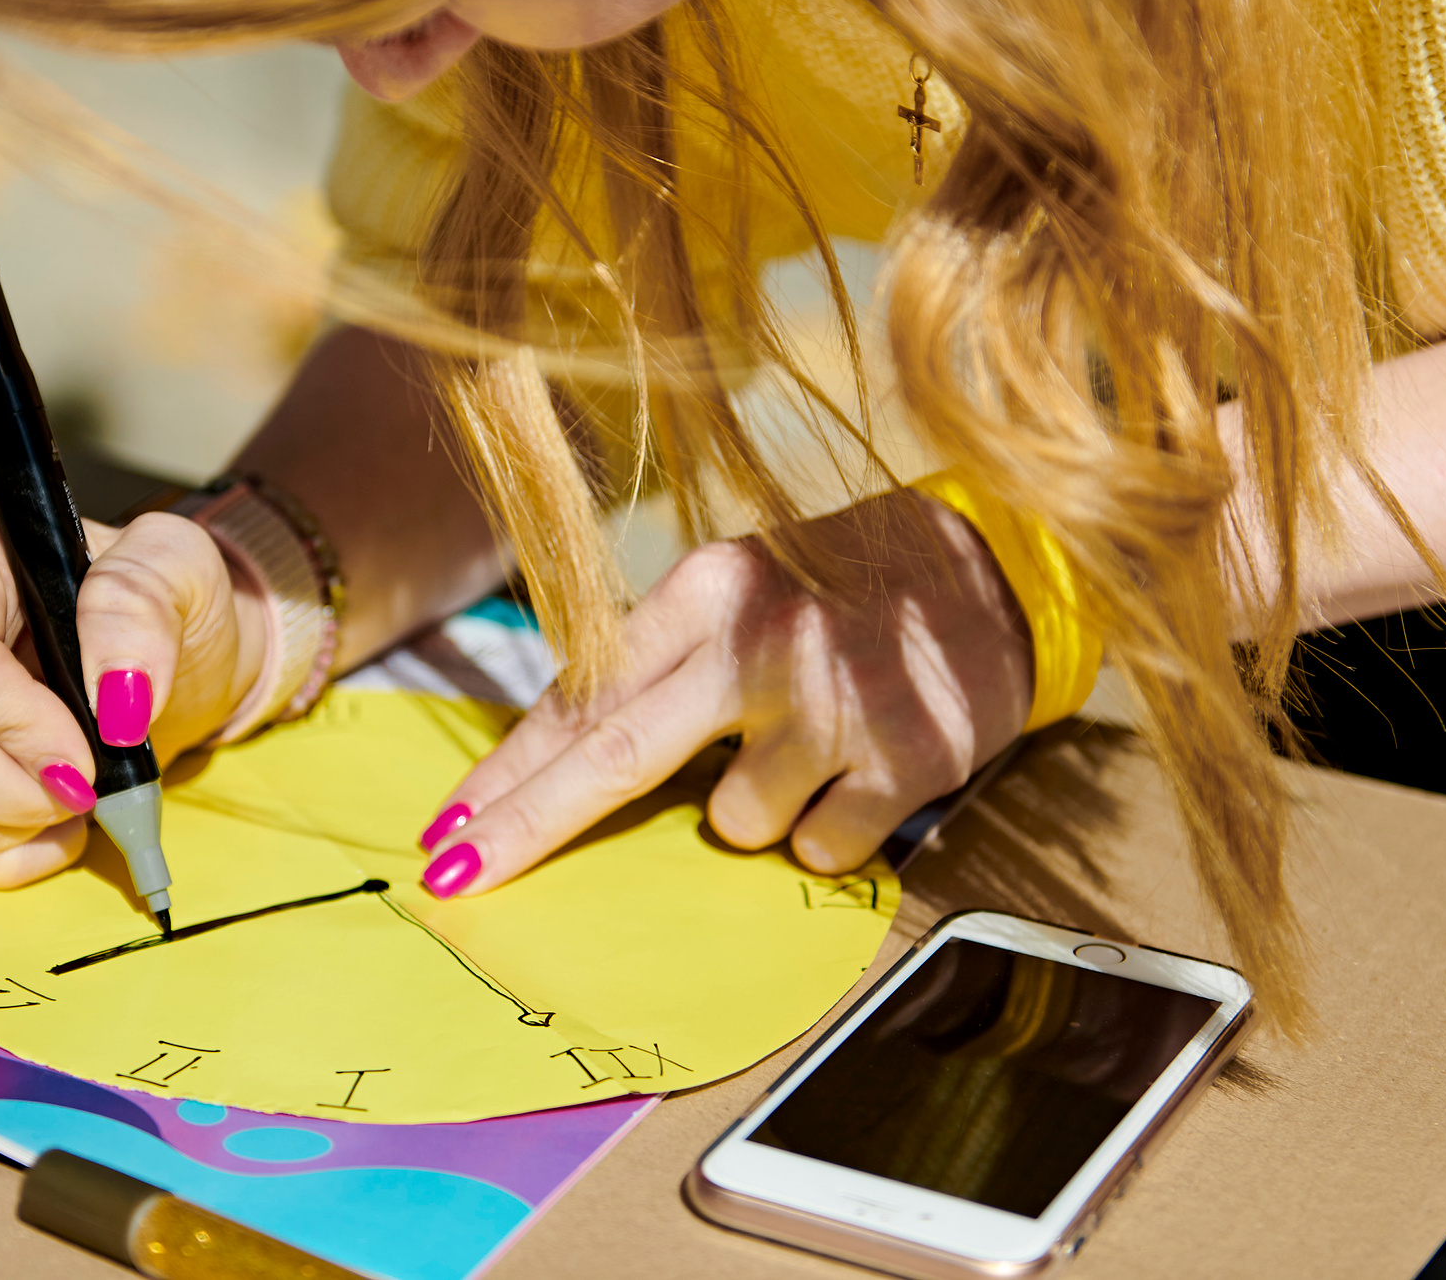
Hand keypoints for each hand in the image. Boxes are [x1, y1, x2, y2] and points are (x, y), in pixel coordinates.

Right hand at [0, 498, 263, 886]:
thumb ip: (142, 606)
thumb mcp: (181, 570)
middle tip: (87, 785)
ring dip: (12, 824)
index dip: (19, 730)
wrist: (160, 661)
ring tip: (74, 798)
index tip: (86, 757)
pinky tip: (45, 819)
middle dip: (20, 792)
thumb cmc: (166, 605)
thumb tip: (113, 691)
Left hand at [417, 489, 1033, 895]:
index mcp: (705, 588)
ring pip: (734, 824)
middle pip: (616, 759)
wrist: (997, 568)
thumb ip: (659, 665)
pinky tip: (857, 773)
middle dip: (528, 826)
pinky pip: (817, 849)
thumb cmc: (838, 591)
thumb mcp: (738, 592)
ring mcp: (832, 702)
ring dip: (754, 812)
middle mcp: (758, 639)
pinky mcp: (903, 760)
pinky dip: (825, 832)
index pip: (584, 692)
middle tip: (458, 878)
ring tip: (807, 747)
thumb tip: (557, 765)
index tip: (447, 826)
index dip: (509, 769)